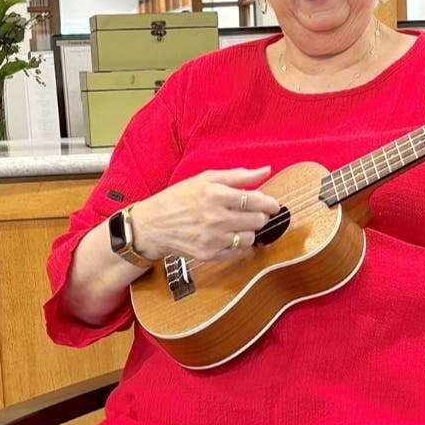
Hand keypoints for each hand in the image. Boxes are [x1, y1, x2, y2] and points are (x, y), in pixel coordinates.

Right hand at [129, 166, 279, 261]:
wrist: (152, 225)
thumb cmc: (179, 198)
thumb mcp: (206, 179)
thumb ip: (239, 175)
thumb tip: (266, 170)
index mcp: (215, 195)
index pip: (256, 200)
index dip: (269, 203)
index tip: (273, 204)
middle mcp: (215, 217)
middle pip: (257, 220)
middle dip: (260, 216)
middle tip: (254, 213)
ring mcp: (212, 238)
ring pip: (250, 238)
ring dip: (250, 231)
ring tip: (240, 224)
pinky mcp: (208, 254)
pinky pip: (237, 252)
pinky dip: (238, 244)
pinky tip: (229, 235)